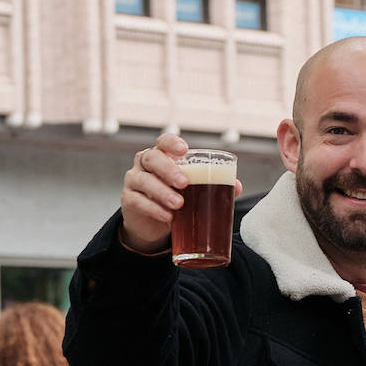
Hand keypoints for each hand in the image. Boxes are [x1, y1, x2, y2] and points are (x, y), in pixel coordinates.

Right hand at [120, 134, 243, 252]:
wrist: (153, 223)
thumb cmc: (177, 199)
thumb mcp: (194, 192)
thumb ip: (214, 187)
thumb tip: (237, 186)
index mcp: (164, 157)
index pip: (163, 142)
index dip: (172, 143)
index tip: (184, 150)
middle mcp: (146, 164)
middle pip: (152, 158)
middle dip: (168, 169)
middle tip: (184, 183)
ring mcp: (135, 181)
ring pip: (143, 180)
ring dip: (162, 192)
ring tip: (179, 204)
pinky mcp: (129, 200)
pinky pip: (137, 201)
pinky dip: (153, 209)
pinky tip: (167, 217)